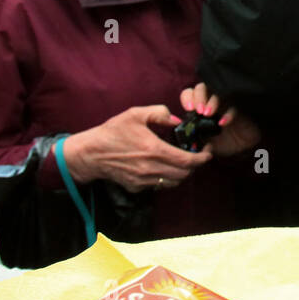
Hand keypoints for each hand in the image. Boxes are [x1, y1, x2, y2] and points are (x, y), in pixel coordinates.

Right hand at [61, 105, 210, 191]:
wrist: (90, 153)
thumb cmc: (112, 132)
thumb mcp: (135, 114)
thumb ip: (159, 113)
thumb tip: (177, 120)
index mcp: (154, 150)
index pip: (188, 161)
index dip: (202, 158)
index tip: (207, 152)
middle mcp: (151, 168)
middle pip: (184, 174)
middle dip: (194, 165)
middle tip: (195, 154)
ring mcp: (144, 180)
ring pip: (174, 182)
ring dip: (182, 173)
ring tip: (181, 160)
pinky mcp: (137, 186)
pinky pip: (159, 185)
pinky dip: (167, 178)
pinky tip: (163, 166)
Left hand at [179, 83, 260, 156]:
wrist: (241, 147)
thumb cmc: (221, 141)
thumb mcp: (203, 143)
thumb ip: (194, 140)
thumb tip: (185, 140)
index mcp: (200, 107)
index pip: (189, 94)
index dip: (187, 98)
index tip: (188, 109)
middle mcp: (211, 101)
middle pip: (202, 88)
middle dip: (198, 97)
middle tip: (198, 111)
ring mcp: (226, 103)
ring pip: (217, 92)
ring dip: (211, 102)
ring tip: (207, 114)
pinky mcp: (239, 108)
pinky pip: (233, 106)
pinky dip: (227, 114)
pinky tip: (222, 123)